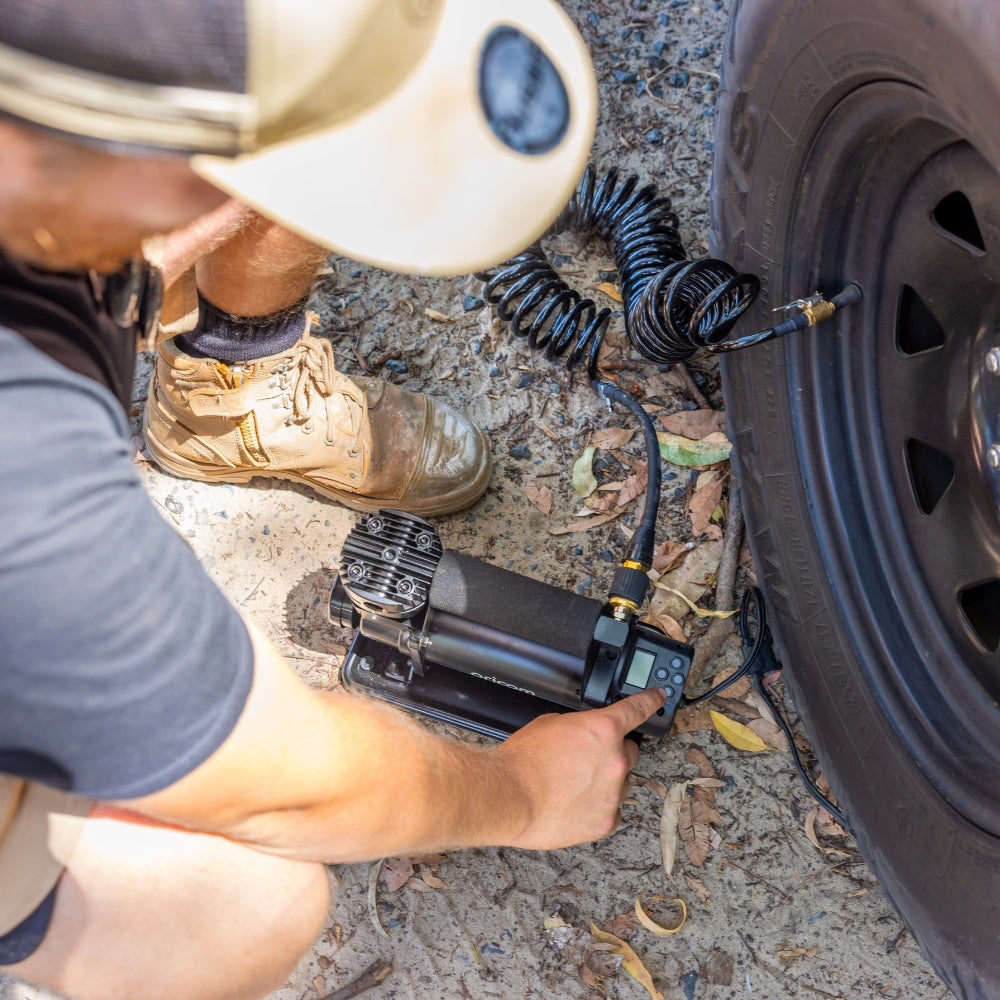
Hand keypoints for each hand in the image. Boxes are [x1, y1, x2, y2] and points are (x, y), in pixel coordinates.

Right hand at [491, 687, 667, 849]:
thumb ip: (578, 727)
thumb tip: (584, 735)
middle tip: (587, 760)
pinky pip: (611, 810)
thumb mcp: (549, 724)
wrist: (511, 797)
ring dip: (605, 782)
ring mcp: (614, 793)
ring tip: (573, 786)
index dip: (651, 701)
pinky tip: (575, 805)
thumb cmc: (523, 762)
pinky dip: (598, 807)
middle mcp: (615, 760)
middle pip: (631, 752)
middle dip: (613, 753)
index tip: (659, 697)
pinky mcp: (606, 821)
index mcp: (603, 729)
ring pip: (620, 783)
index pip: (637, 709)